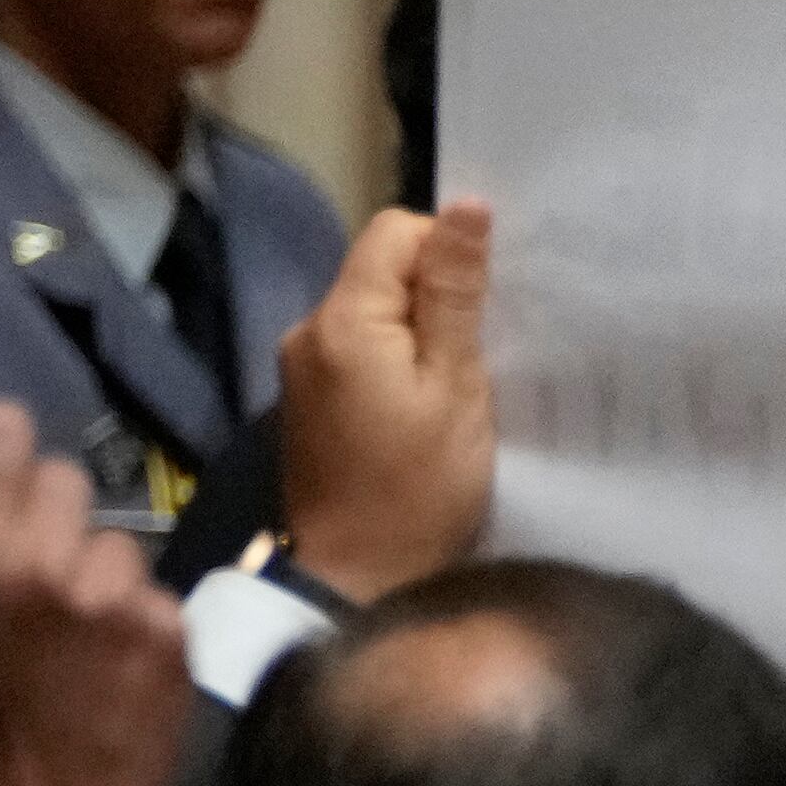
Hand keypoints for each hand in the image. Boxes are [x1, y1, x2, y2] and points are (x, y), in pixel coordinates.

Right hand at [0, 401, 189, 785]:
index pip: (4, 436)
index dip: (9, 441)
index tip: (9, 456)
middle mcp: (48, 567)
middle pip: (69, 479)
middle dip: (62, 517)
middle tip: (55, 569)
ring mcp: (117, 599)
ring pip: (121, 545)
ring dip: (111, 580)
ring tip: (90, 638)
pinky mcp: (172, 633)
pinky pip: (162, 600)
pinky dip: (150, 628)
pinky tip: (126, 669)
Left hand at [280, 203, 495, 602]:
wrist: (355, 577)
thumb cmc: (418, 490)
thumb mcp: (455, 390)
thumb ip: (457, 296)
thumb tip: (467, 208)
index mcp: (344, 319)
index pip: (394, 231)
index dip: (446, 254)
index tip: (484, 313)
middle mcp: (308, 328)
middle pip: (379, 269)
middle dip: (434, 298)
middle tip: (479, 359)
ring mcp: (301, 364)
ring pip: (371, 312)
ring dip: (417, 335)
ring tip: (453, 391)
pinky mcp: (306, 396)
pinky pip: (357, 350)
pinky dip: (394, 364)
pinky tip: (420, 410)